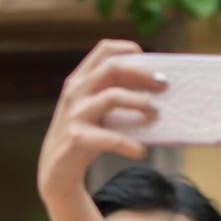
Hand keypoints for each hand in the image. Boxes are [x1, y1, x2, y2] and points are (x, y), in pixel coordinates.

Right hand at [36, 40, 165, 200]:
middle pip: (112, 68)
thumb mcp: (94, 109)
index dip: (128, 49)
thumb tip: (155, 88)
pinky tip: (141, 152)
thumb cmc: (84, 136)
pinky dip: (129, 145)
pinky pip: (110, 138)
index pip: (104, 50)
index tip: (148, 58)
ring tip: (156, 114)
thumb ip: (113, 94)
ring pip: (112, 97)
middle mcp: (75, 91)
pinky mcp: (77, 138)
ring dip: (139, 102)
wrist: (55, 172)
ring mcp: (74, 114)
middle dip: (142, 73)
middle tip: (164, 84)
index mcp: (80, 80)